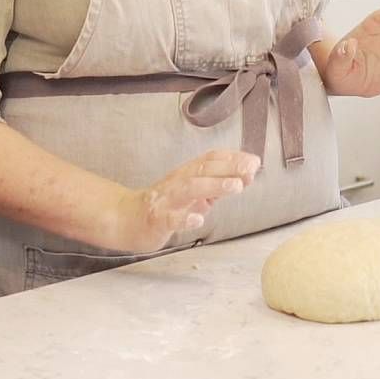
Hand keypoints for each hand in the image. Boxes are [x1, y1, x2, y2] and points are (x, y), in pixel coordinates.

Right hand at [107, 150, 259, 253]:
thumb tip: (244, 178)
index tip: (254, 161)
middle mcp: (176, 183)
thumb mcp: (192, 194)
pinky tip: (198, 219)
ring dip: (214, 185)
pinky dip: (184, 218)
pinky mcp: (155, 220)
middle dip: (228, 167)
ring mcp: (165, 200)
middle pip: (202, 170)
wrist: (125, 219)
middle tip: (251, 169)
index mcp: (186, 175)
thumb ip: (215, 187)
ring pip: (189, 188)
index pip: (209, 160)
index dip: (232, 158)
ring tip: (235, 186)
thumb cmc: (162, 205)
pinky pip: (170, 218)